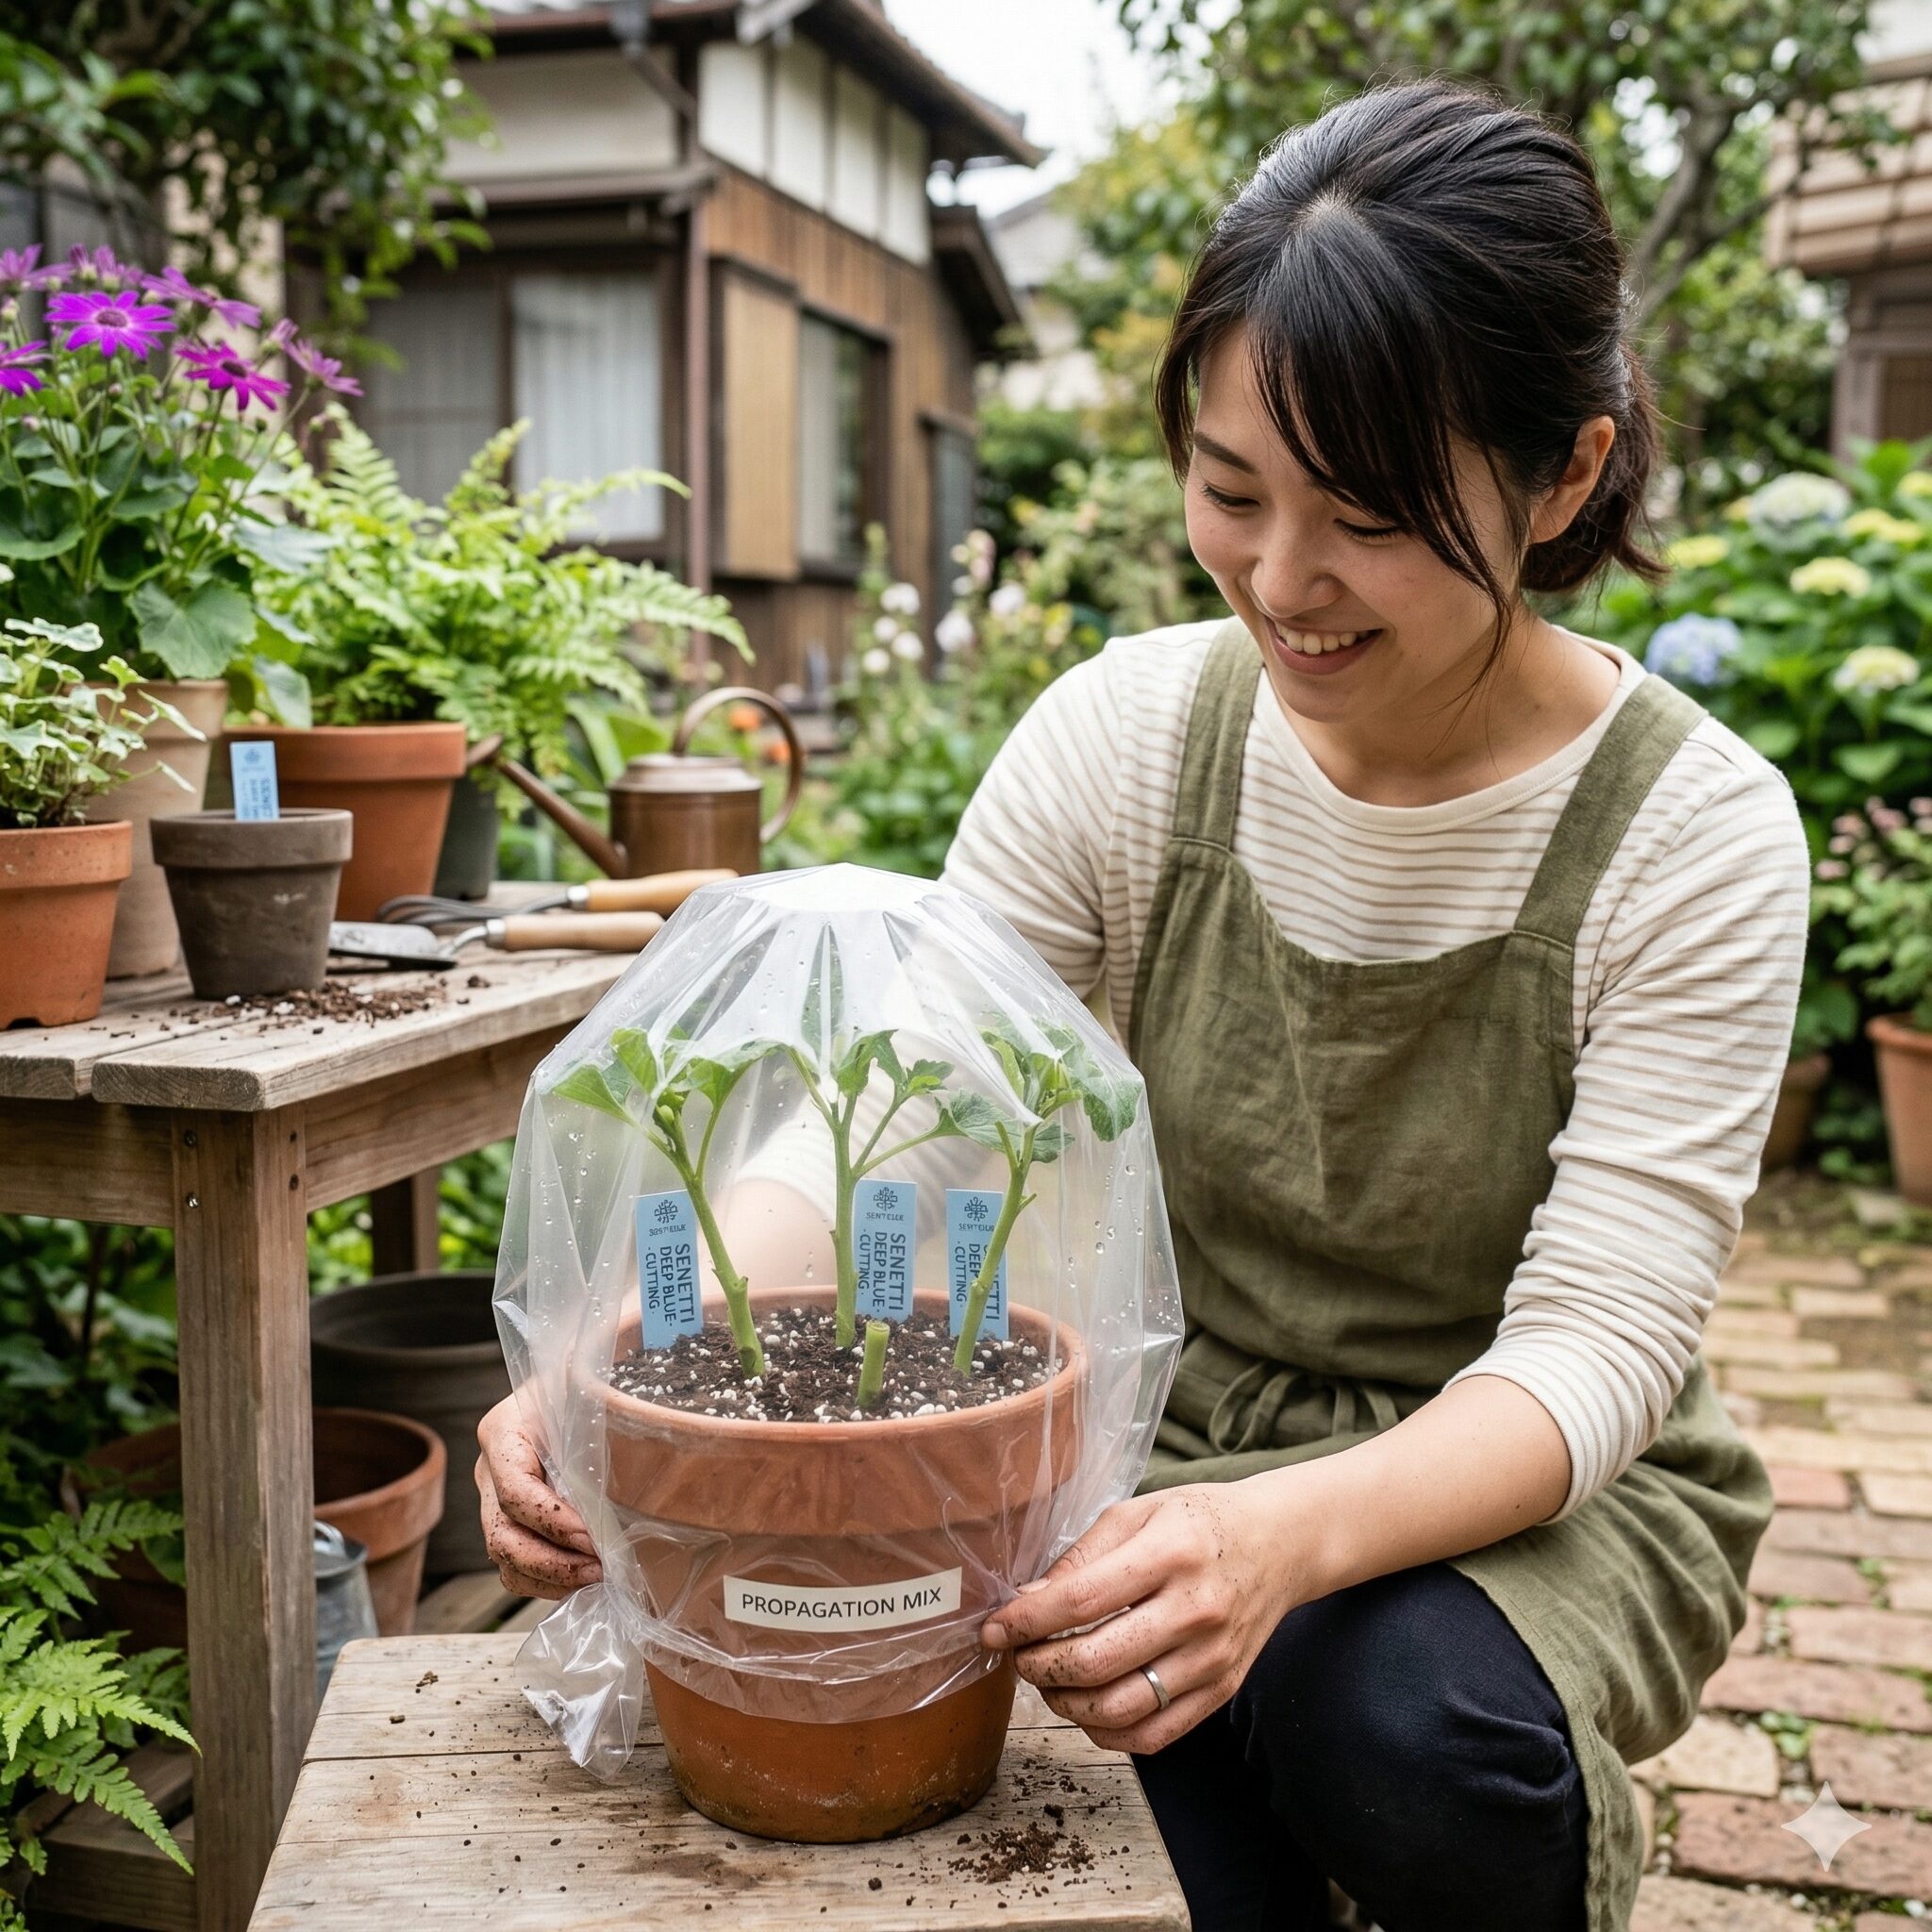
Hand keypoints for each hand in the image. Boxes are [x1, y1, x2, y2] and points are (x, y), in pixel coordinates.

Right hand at [475, 1395, 601, 1598]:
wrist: (569, 1390)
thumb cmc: (583, 1385)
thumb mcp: (584, 1383)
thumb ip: (593, 1397)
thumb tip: (631, 1408)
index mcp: (503, 1431)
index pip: (514, 1489)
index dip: (550, 1519)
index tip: (590, 1535)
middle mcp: (489, 1470)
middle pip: (502, 1534)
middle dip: (550, 1562)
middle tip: (598, 1568)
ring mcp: (493, 1501)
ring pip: (504, 1558)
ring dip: (550, 1578)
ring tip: (596, 1578)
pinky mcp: (508, 1524)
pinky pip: (515, 1567)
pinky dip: (547, 1583)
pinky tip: (584, 1581)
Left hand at [979, 1481, 1305, 1756]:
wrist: (1280, 1544)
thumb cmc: (1200, 1521)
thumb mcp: (1138, 1513)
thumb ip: (1082, 1557)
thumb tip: (1027, 1601)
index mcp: (1170, 1553)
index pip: (1080, 1601)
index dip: (1025, 1622)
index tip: (993, 1629)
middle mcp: (1195, 1609)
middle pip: (1095, 1661)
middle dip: (1038, 1666)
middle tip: (1018, 1655)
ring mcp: (1212, 1657)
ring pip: (1120, 1708)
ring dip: (1067, 1705)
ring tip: (1049, 1682)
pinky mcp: (1222, 1690)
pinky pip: (1154, 1733)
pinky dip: (1108, 1733)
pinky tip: (1088, 1708)